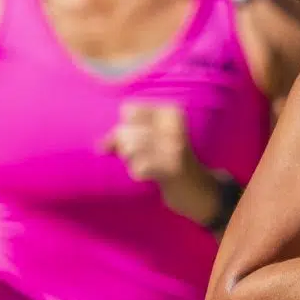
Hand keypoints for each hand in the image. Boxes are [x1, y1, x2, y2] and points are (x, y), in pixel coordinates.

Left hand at [101, 102, 218, 221]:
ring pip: (130, 148)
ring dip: (132, 161)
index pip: (129, 109)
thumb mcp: (150, 140)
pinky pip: (139, 168)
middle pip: (126, 130)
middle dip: (125, 147)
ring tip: (146, 164)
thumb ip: (122, 137)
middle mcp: (174, 125)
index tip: (138, 138)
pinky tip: (150, 175)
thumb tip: (100, 147)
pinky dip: (138, 173)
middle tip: (141, 156)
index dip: (126, 127)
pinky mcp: (173, 168)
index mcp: (171, 111)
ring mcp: (175, 146)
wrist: (200, 190)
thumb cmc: (168, 160)